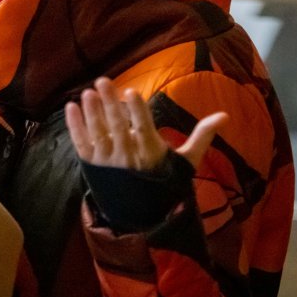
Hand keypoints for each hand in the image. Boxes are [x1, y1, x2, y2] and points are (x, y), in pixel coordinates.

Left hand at [65, 76, 226, 171]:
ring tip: (87, 93)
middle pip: (117, 127)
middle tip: (102, 81)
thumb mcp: (187, 162)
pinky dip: (74, 127)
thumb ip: (201, 136)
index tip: (132, 92)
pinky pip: (81, 144)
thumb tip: (225, 115)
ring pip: (98, 134)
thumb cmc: (165, 182)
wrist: (142, 214)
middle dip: (110, 104)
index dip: (138, 111)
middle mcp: (127, 158)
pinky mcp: (92, 167)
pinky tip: (71, 107)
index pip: (144, 129)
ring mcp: (107, 163)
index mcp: (151, 154)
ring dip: (91, 113)